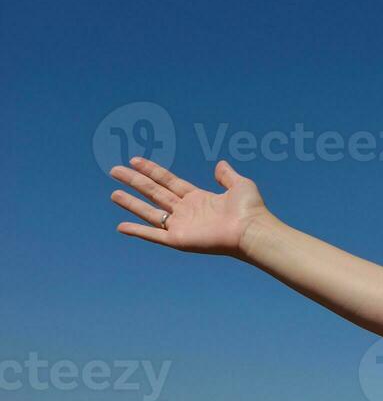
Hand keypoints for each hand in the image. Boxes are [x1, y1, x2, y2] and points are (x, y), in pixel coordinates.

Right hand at [109, 157, 271, 258]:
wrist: (251, 230)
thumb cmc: (250, 210)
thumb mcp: (239, 185)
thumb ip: (227, 175)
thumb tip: (220, 164)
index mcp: (198, 198)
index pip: (168, 181)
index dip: (152, 171)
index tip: (134, 160)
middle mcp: (187, 211)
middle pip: (154, 192)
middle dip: (135, 181)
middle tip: (114, 170)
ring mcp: (182, 225)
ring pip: (150, 212)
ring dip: (131, 203)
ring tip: (113, 194)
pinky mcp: (179, 239)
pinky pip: (154, 235)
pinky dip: (137, 231)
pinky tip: (120, 226)